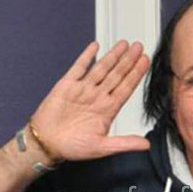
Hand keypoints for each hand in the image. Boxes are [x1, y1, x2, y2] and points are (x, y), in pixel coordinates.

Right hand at [30, 40, 150, 160]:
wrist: (47, 144)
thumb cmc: (72, 147)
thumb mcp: (102, 147)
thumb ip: (125, 143)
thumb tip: (146, 145)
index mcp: (107, 110)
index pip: (126, 88)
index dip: (136, 74)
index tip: (145, 61)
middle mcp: (97, 97)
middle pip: (117, 75)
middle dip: (128, 61)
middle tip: (139, 47)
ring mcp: (83, 90)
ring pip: (101, 68)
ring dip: (112, 56)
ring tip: (124, 44)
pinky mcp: (67, 85)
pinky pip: (79, 67)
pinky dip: (87, 57)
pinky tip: (96, 47)